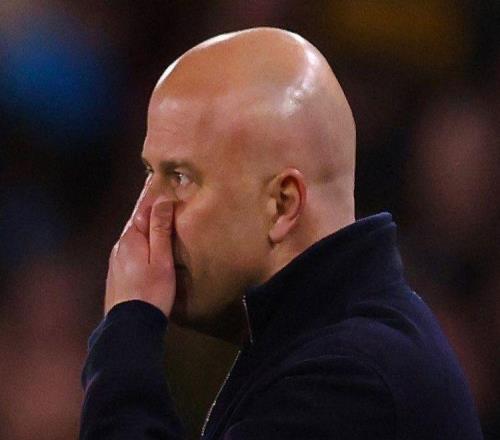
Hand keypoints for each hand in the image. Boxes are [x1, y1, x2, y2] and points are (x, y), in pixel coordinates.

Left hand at [104, 195, 175, 317]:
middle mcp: (118, 248)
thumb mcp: (161, 259)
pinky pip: (130, 255)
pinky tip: (149, 256)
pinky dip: (141, 250)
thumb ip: (160, 230)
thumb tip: (162, 201)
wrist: (131, 326)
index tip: (170, 195)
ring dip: (146, 235)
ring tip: (162, 232)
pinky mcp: (116, 277)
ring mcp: (115, 263)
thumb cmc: (152, 290)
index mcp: (130, 240)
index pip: (143, 211)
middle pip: (137, 226)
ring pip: (134, 242)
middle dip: (151, 218)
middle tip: (169, 211)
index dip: (157, 203)